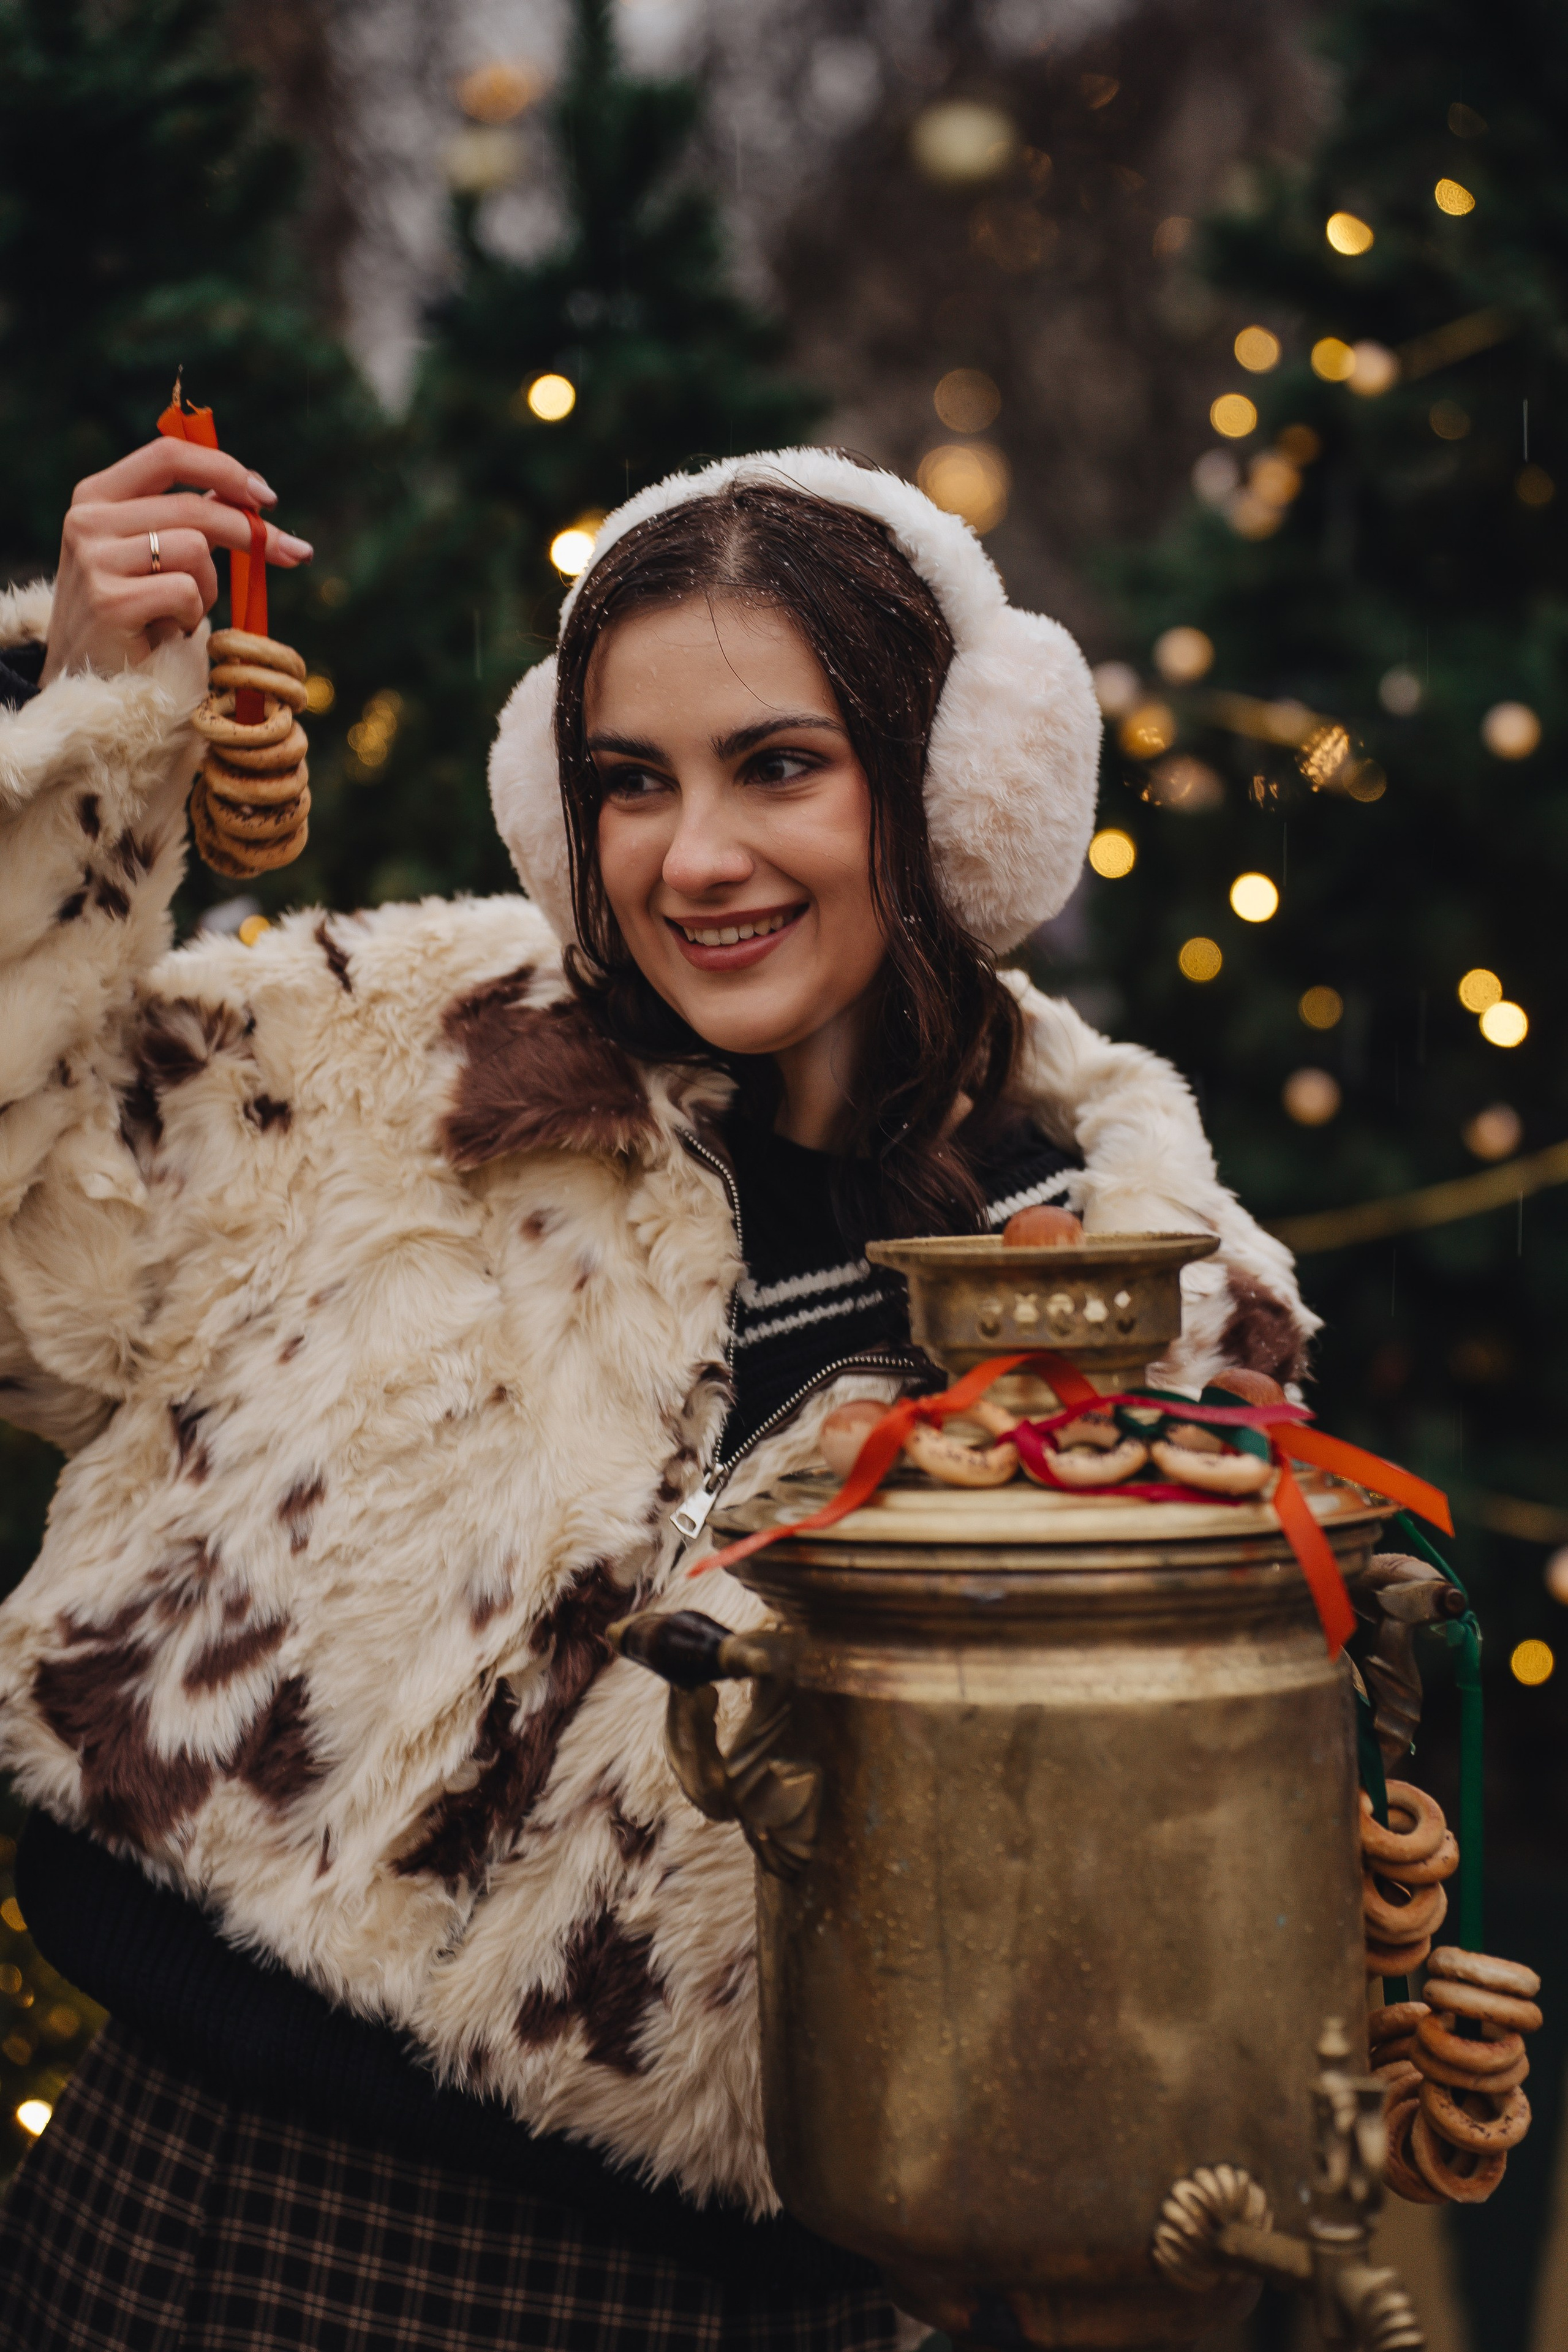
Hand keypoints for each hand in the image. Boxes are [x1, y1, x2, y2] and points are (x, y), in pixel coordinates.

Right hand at [38, 439, 313, 686]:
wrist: (87, 676)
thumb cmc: (130, 614)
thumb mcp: (151, 554)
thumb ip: (188, 519)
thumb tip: (251, 492)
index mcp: (96, 496)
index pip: (168, 455)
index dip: (224, 469)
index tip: (266, 497)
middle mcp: (88, 520)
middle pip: (194, 507)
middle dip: (253, 533)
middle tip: (295, 553)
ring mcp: (94, 559)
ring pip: (195, 550)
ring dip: (208, 588)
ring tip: (183, 612)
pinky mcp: (110, 601)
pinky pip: (186, 593)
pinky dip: (192, 616)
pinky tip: (167, 631)